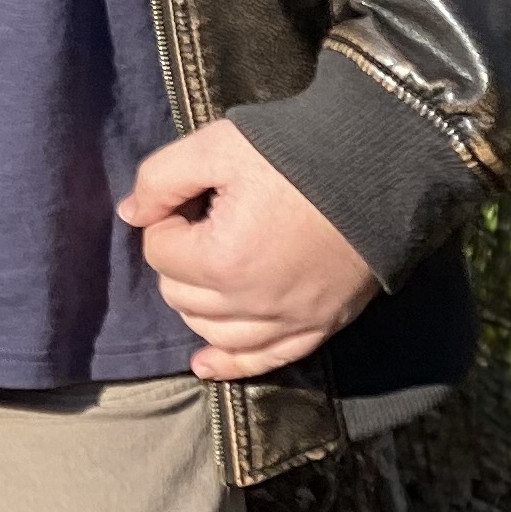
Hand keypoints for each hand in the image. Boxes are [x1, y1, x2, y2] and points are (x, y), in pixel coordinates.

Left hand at [121, 116, 379, 380]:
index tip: (193, 198)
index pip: (160, 253)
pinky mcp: (320, 326)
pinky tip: (205, 364)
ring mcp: (291, 321)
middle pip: (181, 297)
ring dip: (199, 306)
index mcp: (223, 260)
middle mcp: (254, 303)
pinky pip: (266, 361)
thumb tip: (130, 213)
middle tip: (205, 224)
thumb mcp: (215, 147)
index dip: (167, 220)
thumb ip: (160, 179)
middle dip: (180, 261)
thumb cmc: (293, 153)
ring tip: (208, 270)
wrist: (380, 166)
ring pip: (215, 335)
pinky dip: (231, 364)